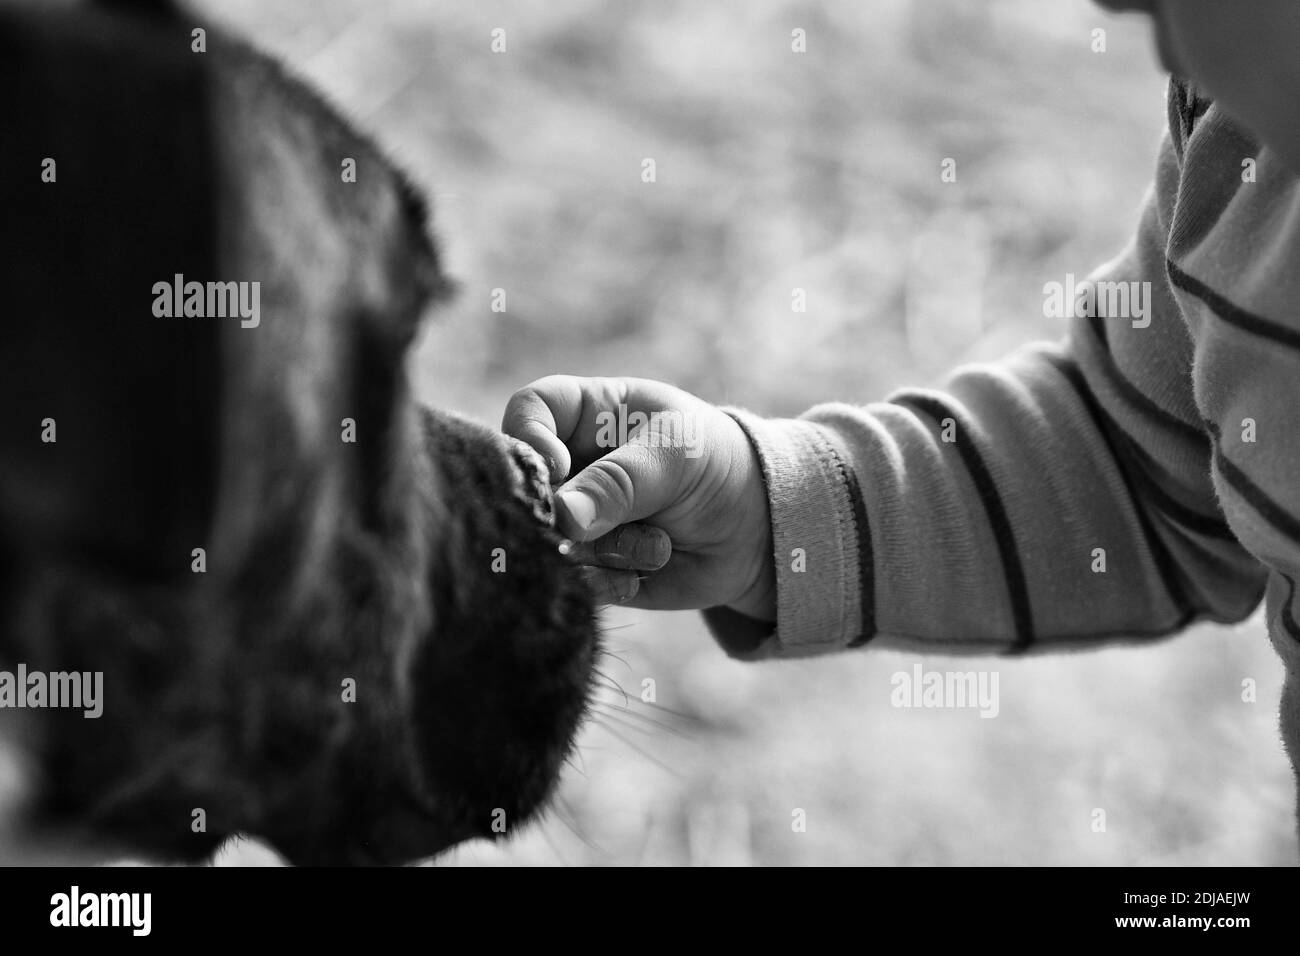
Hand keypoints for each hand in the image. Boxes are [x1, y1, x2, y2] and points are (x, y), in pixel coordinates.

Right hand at [503, 376, 775, 619]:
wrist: (756, 528)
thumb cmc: (714, 464)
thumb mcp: (675, 457)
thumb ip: (620, 482)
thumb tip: (563, 517)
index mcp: (583, 414)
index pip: (528, 410)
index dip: (529, 437)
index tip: (558, 466)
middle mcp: (567, 467)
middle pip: (528, 488)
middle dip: (567, 514)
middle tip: (603, 524)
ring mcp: (574, 519)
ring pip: (553, 541)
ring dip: (609, 550)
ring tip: (660, 542)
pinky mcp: (588, 566)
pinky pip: (576, 581)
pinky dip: (615, 579)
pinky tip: (654, 566)